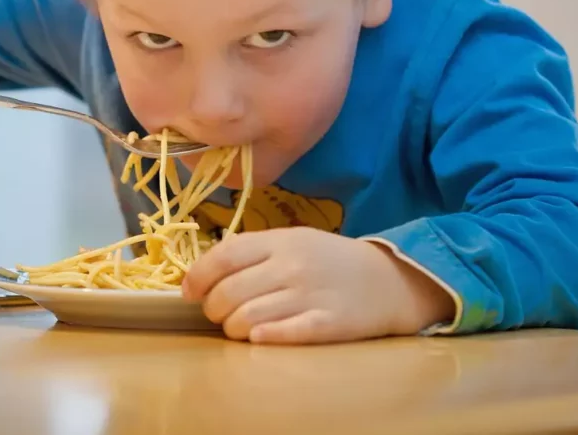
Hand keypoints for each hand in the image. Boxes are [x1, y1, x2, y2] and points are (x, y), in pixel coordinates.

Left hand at [182, 227, 455, 343]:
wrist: (388, 279)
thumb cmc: (332, 260)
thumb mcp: (295, 240)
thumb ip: (255, 248)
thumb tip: (208, 265)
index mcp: (280, 241)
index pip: (223, 257)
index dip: (198, 277)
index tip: (189, 291)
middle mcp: (291, 266)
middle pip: (228, 294)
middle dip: (214, 309)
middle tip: (219, 313)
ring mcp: (308, 296)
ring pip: (246, 319)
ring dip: (233, 329)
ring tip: (241, 327)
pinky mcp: (325, 324)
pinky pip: (279, 335)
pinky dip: (261, 338)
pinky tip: (259, 336)